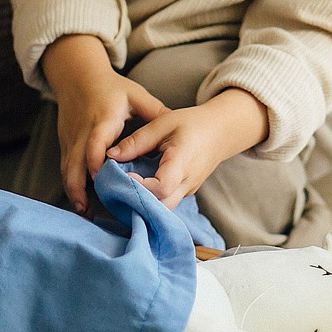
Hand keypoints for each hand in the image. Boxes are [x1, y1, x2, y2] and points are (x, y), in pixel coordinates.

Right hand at [43, 36, 167, 212]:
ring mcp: (70, 139)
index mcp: (102, 120)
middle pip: (75, 163)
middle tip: (90, 212)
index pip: (95, 143)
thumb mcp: (136, 96)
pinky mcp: (65, 143)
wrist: (77, 76)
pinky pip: (65, 167)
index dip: (97, 163)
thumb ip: (156, 112)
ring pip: (67, 169)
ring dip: (73, 191)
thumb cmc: (112, 87)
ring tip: (85, 213)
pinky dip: (71, 184)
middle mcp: (82, 132)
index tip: (104, 181)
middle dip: (79, 189)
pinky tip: (81, 201)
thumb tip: (178, 129)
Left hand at [107, 87, 267, 205]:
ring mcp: (188, 190)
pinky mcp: (185, 193)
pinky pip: (167, 203)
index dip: (141, 186)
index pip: (162, 187)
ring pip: (164, 209)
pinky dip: (151, 200)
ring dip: (143, 204)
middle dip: (138, 202)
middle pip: (162, 206)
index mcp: (183, 160)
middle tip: (117, 190)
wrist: (220, 132)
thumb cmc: (192, 123)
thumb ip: (137, 140)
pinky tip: (136, 190)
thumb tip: (110, 156)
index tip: (124, 176)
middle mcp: (188, 181)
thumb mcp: (163, 122)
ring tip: (124, 191)